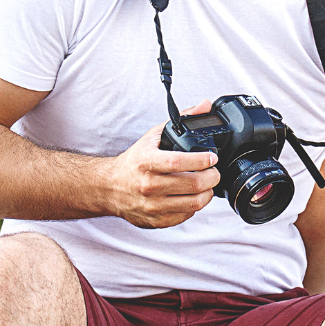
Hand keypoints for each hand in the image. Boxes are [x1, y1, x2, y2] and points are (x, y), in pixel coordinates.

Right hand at [107, 102, 220, 228]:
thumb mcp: (154, 136)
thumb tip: (205, 105)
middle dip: (212, 177)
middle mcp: (148, 185)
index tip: (212, 157)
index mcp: (146, 162)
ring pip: (193, 203)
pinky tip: (193, 196)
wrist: (110, 187)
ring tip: (207, 185)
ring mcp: (153, 206)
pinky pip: (185, 216)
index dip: (201, 160)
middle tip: (214, 172)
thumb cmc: (134, 161)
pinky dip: (195, 206)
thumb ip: (182, 120)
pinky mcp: (156, 220)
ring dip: (207, 193)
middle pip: (192, 185)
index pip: (178, 162)